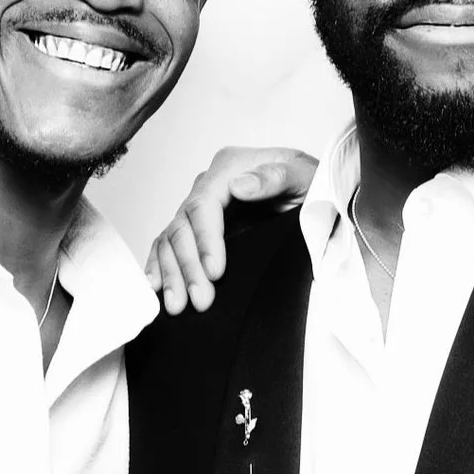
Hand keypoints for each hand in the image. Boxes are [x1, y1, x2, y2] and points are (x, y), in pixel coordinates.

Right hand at [148, 146, 318, 313]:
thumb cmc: (311, 184)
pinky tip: (155, 288)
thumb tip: (239, 186)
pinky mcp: (200, 229)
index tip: (216, 272)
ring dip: (172, 273)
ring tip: (176, 305)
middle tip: (200, 300)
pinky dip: (160, 266)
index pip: (204, 204)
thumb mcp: (305, 175)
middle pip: (183, 225)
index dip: (205, 239)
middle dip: (188, 266)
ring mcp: (202, 208)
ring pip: (172, 239)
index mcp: (231, 167)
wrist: (317, 196)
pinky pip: (169, 246)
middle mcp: (210, 185)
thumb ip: (276, 177)